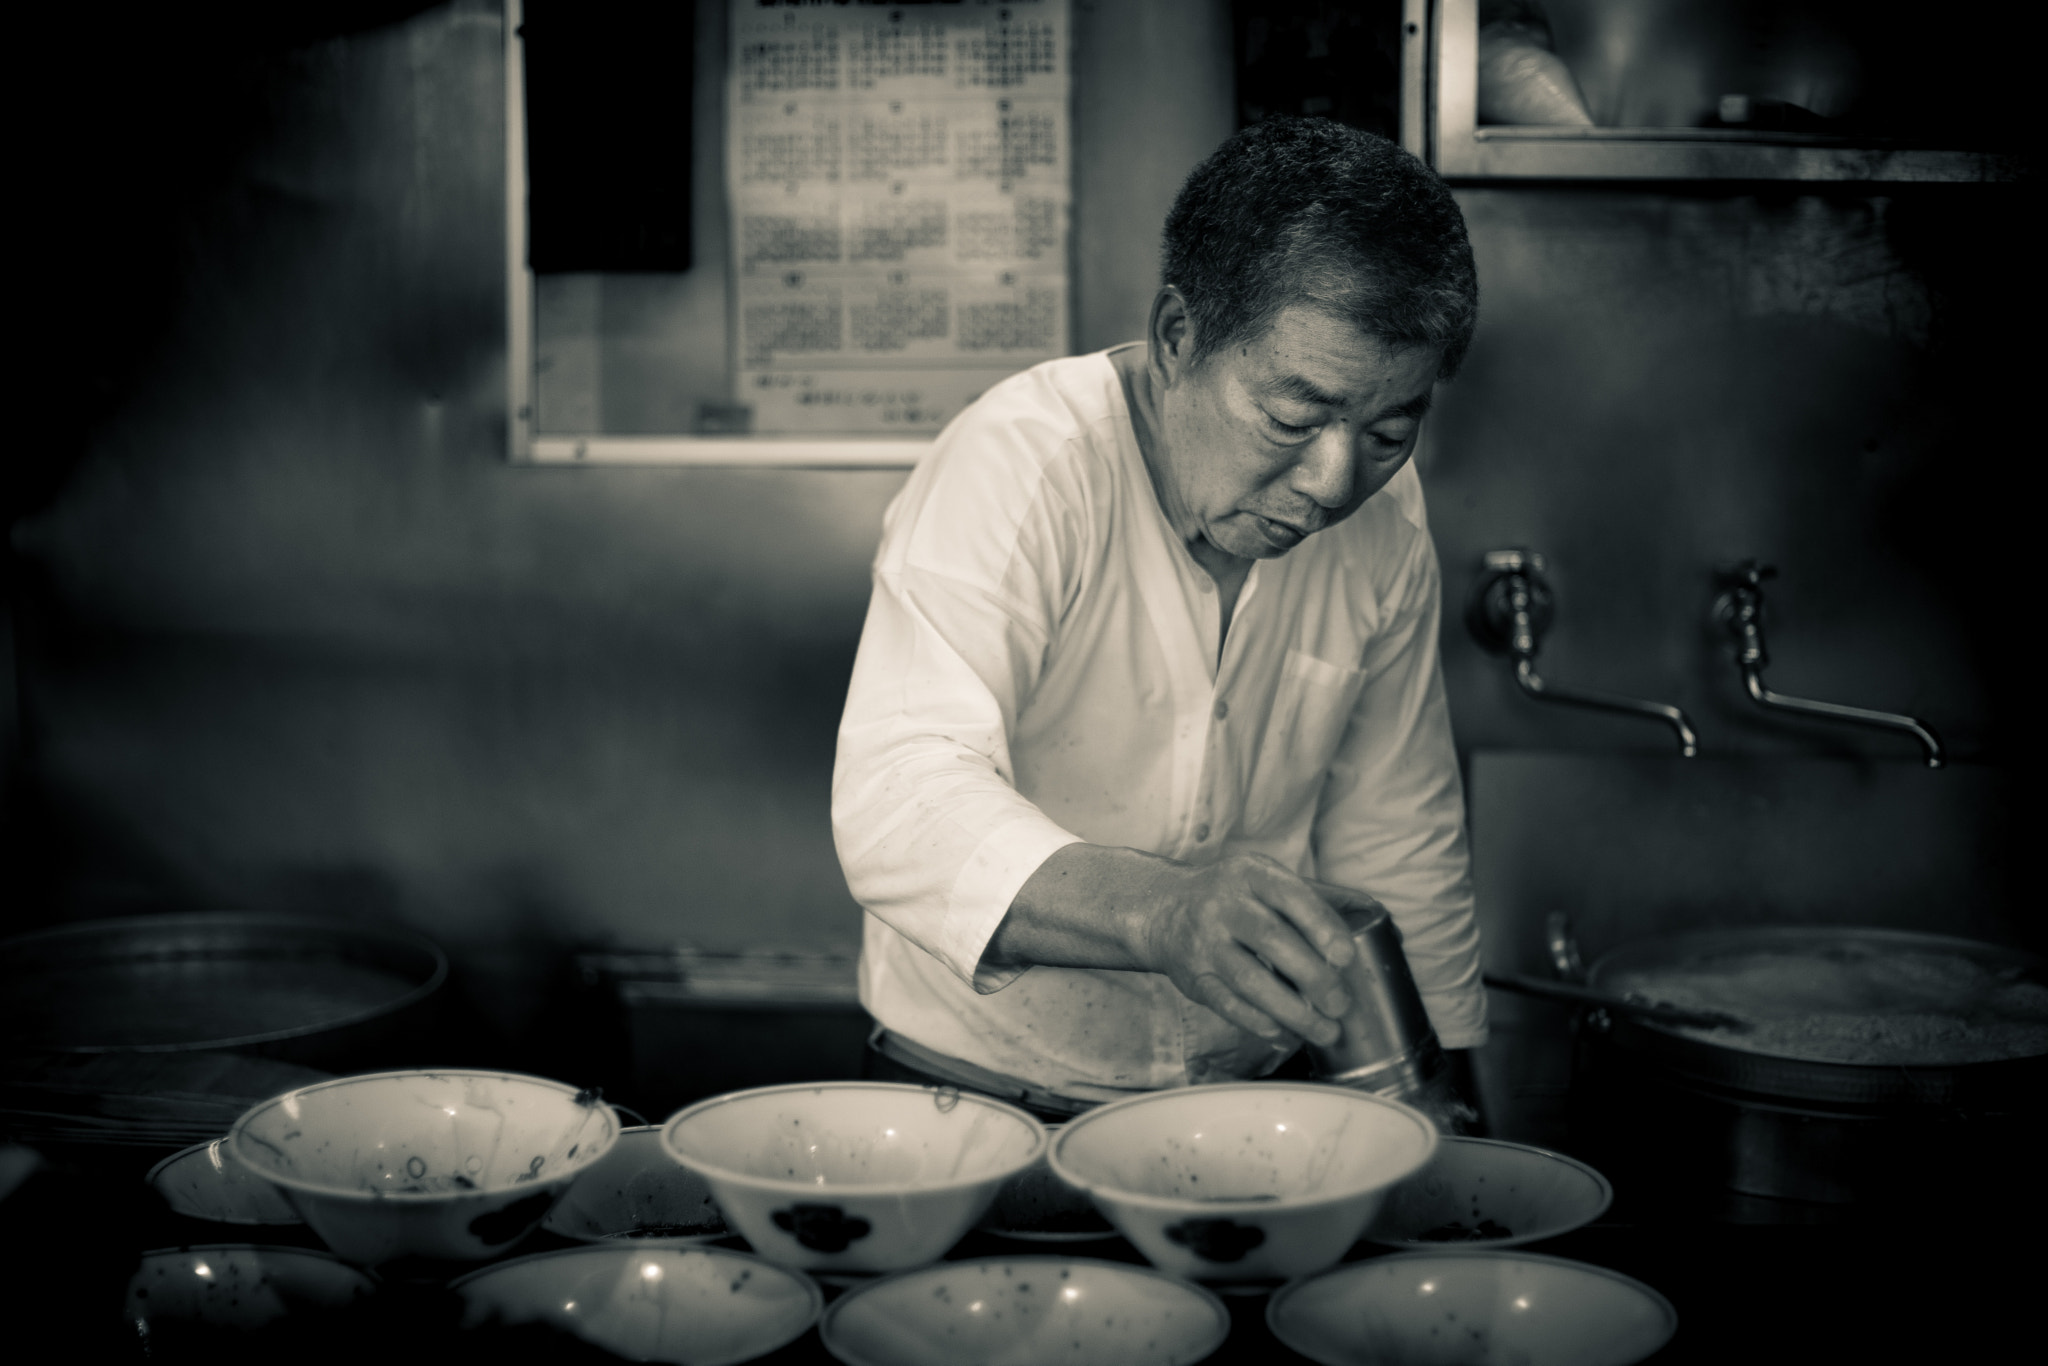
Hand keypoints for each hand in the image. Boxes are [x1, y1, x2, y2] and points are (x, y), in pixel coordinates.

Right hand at [1133, 854, 1360, 1047]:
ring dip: (1292, 1011)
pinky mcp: (1194, 977)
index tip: (1347, 956)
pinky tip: (1287, 1035)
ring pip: (1249, 979)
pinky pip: (1228, 1004)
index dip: (1320, 925)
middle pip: (1271, 940)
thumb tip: (1380, 917)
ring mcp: (1205, 941)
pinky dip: (1259, 1023)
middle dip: (1312, 976)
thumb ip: (1323, 898)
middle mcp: (1224, 904)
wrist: (1164, 910)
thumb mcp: (1271, 881)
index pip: (1290, 895)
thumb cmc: (1235, 896)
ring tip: (1326, 1031)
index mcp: (1252, 874)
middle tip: (1342, 1005)